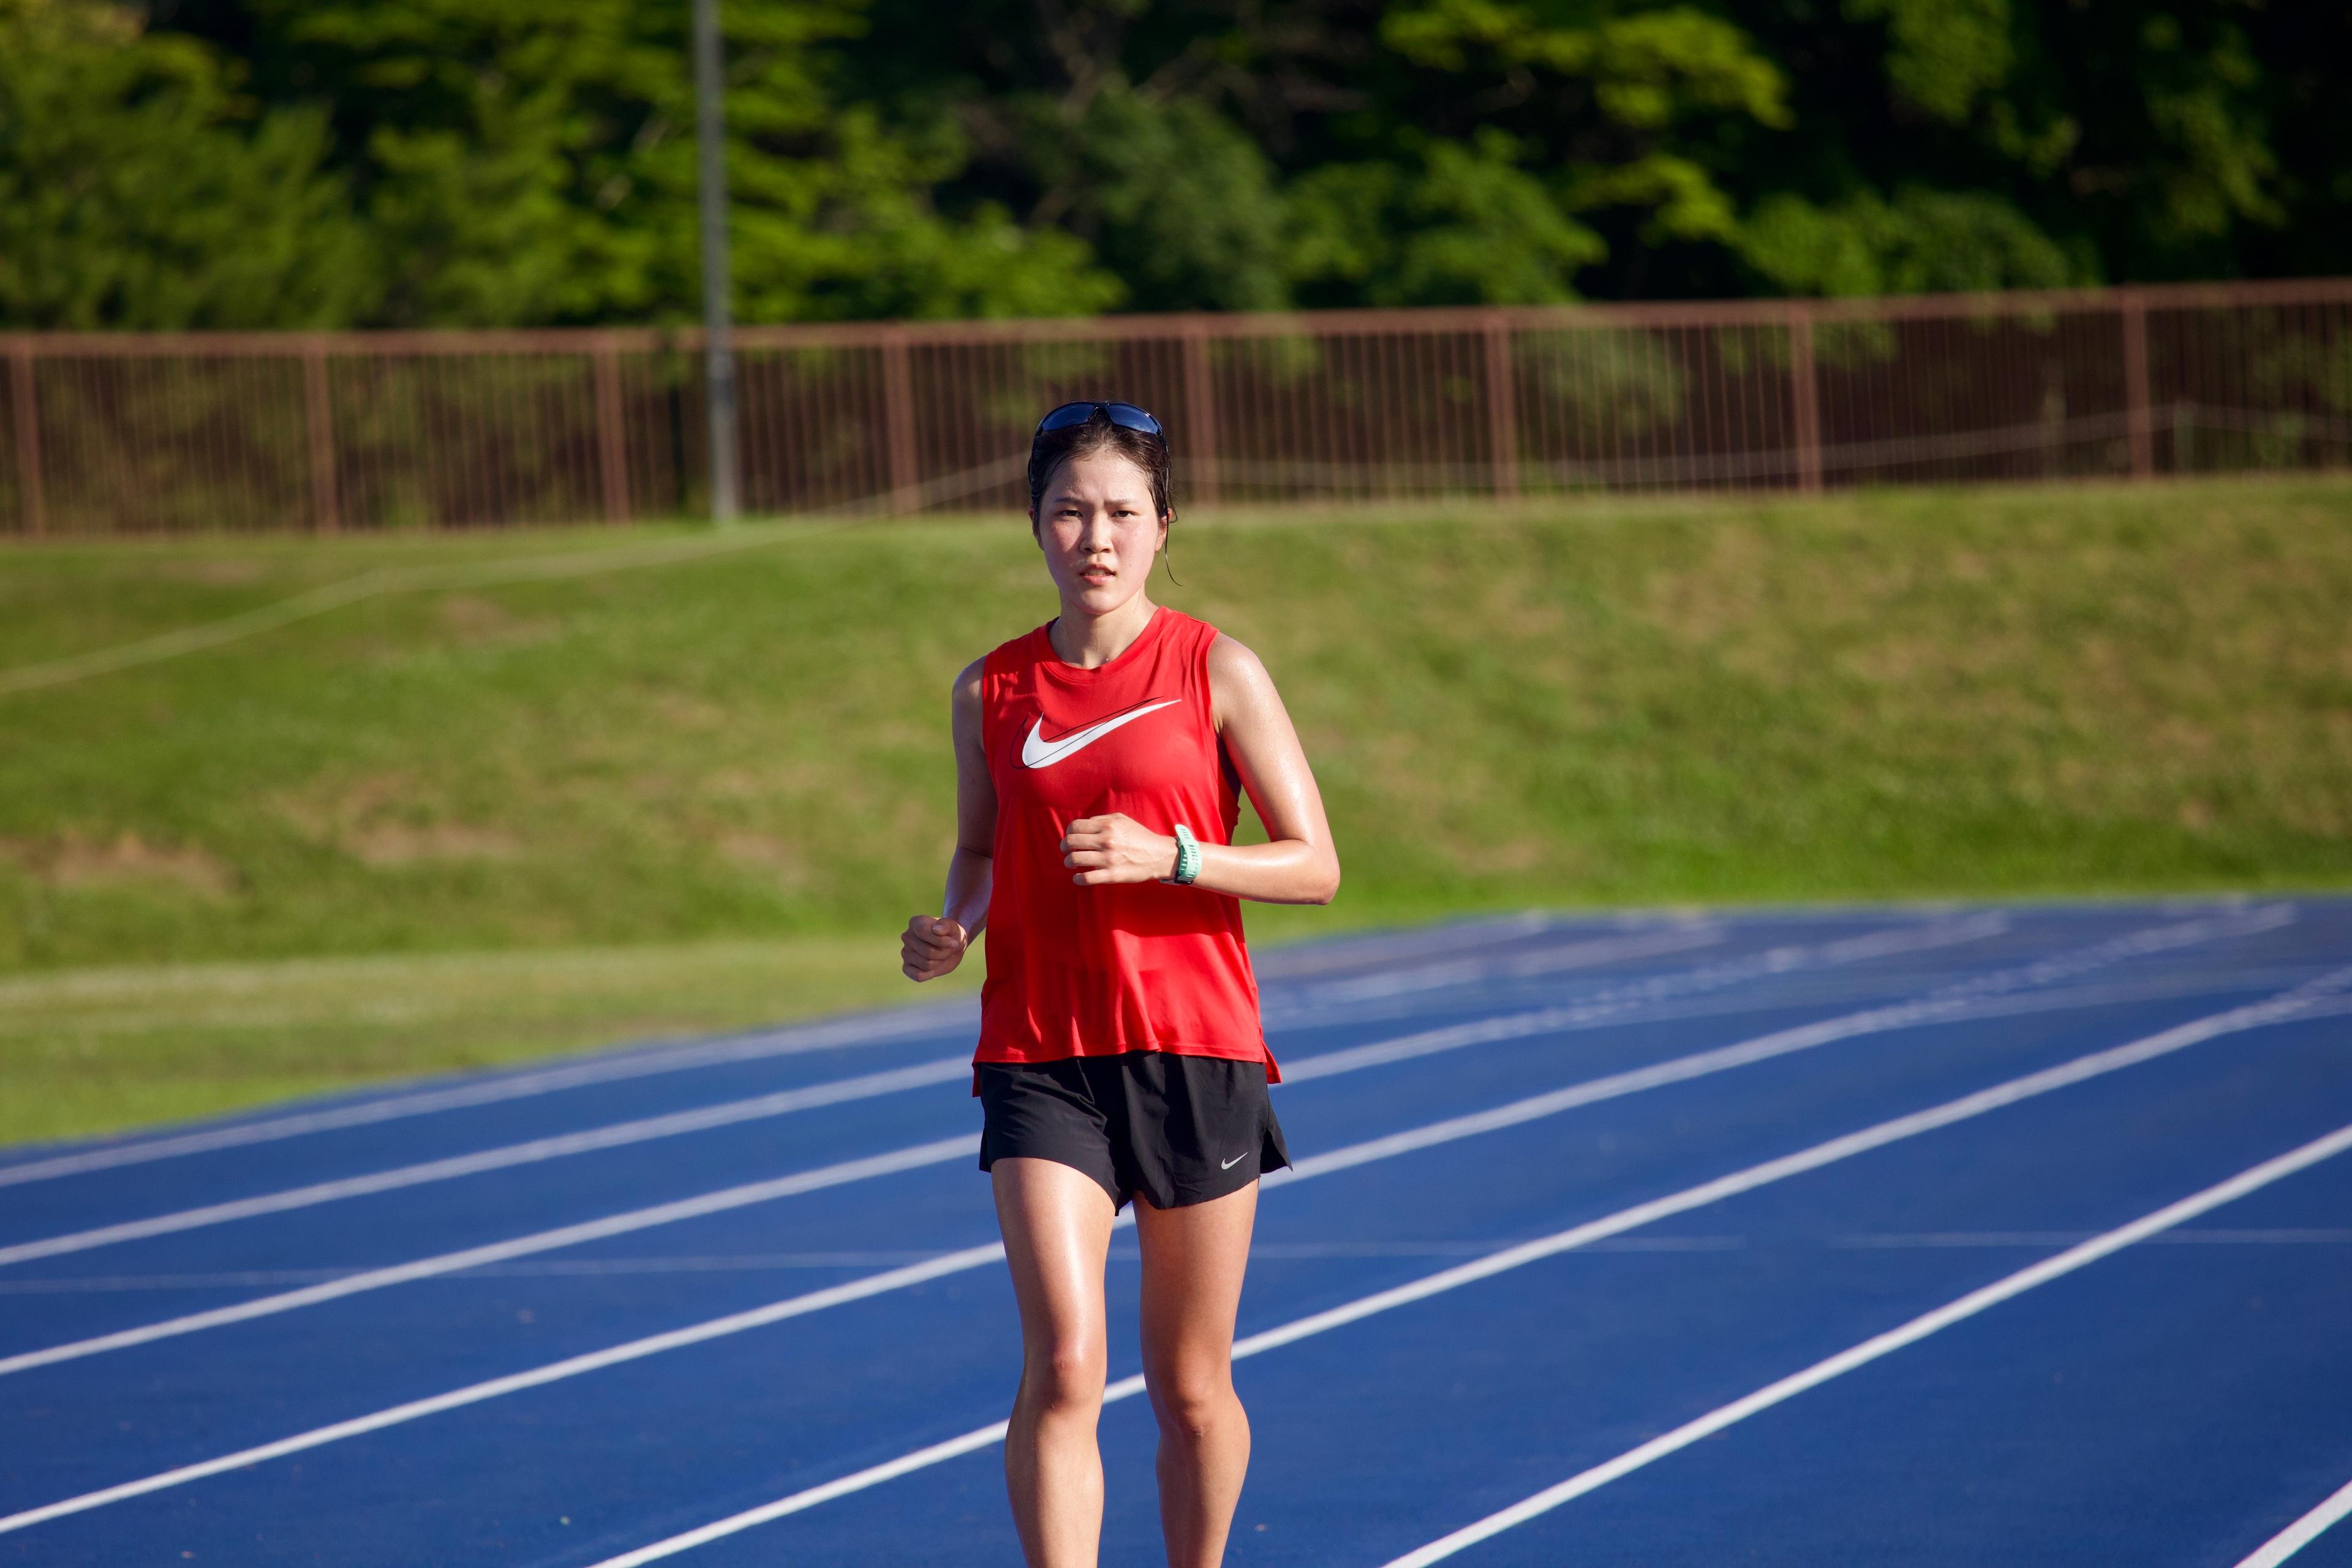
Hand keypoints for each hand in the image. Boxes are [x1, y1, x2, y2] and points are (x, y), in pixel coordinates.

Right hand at [902, 915, 969, 980]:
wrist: (951, 948)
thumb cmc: (952, 935)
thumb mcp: (954, 927)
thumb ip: (946, 925)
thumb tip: (936, 930)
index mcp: (916, 922)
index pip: (923, 932)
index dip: (940, 941)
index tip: (953, 943)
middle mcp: (907, 937)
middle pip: (928, 952)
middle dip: (944, 953)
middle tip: (948, 949)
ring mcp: (905, 952)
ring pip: (926, 964)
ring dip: (939, 962)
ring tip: (940, 955)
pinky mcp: (906, 967)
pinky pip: (918, 976)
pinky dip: (930, 974)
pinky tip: (932, 967)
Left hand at [1061, 813, 1178, 886]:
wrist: (1158, 855)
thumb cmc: (1140, 836)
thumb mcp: (1122, 820)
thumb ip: (1102, 820)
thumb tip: (1084, 824)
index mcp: (1107, 826)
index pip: (1075, 826)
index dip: (1068, 832)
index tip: (1069, 837)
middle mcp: (1106, 841)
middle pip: (1071, 842)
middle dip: (1064, 847)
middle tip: (1065, 851)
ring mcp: (1108, 859)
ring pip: (1075, 859)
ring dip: (1068, 862)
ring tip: (1071, 864)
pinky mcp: (1112, 875)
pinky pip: (1086, 878)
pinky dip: (1077, 879)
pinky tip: (1078, 878)